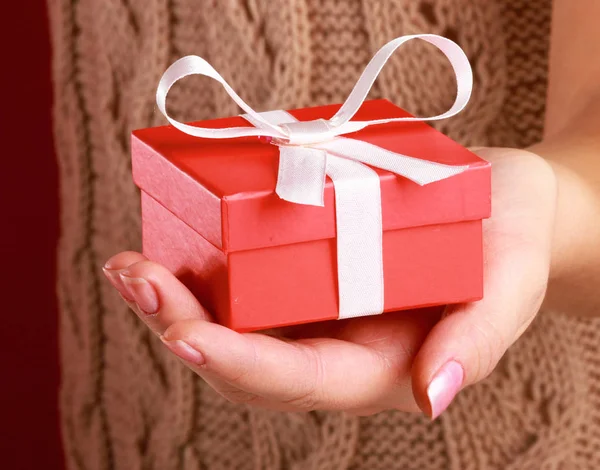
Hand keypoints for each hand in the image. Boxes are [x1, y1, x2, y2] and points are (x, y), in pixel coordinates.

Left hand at [103, 147, 556, 417]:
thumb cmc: (510, 241)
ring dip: (178, 295)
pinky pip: (247, 275)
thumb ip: (475, 344)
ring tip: (130, 265)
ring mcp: (317, 303)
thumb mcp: (510, 286)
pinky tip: (170, 236)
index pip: (300, 378)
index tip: (187, 338)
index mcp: (379, 362)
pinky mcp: (307, 264)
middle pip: (248, 355)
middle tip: (136, 280)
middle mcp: (336, 340)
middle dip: (185, 325)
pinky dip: (204, 262)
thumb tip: (430, 398)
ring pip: (234, 318)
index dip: (242, 364)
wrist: (503, 202)